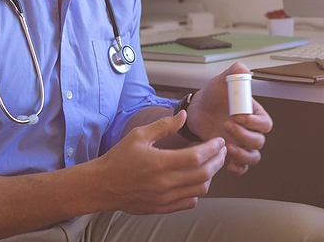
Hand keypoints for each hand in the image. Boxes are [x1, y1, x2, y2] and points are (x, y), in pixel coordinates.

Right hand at [94, 111, 226, 213]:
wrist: (102, 185)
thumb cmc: (119, 158)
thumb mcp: (139, 135)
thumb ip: (164, 125)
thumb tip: (184, 115)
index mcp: (160, 163)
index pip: (197, 156)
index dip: (213, 148)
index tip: (219, 141)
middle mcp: (164, 183)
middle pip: (204, 174)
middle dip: (218, 161)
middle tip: (221, 151)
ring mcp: (164, 198)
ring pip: (200, 189)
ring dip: (210, 176)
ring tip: (210, 164)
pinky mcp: (162, 208)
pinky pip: (189, 202)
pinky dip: (197, 191)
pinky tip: (195, 180)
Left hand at [187, 62, 273, 175]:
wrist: (197, 111)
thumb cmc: (212, 96)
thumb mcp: (222, 81)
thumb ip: (233, 73)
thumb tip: (243, 69)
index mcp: (254, 114)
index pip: (265, 124)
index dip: (254, 123)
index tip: (238, 116)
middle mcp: (251, 131)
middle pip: (259, 141)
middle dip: (244, 136)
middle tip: (226, 126)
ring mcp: (242, 144)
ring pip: (254, 156)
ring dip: (243, 155)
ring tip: (227, 148)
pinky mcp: (232, 154)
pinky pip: (243, 167)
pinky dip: (239, 168)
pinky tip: (228, 164)